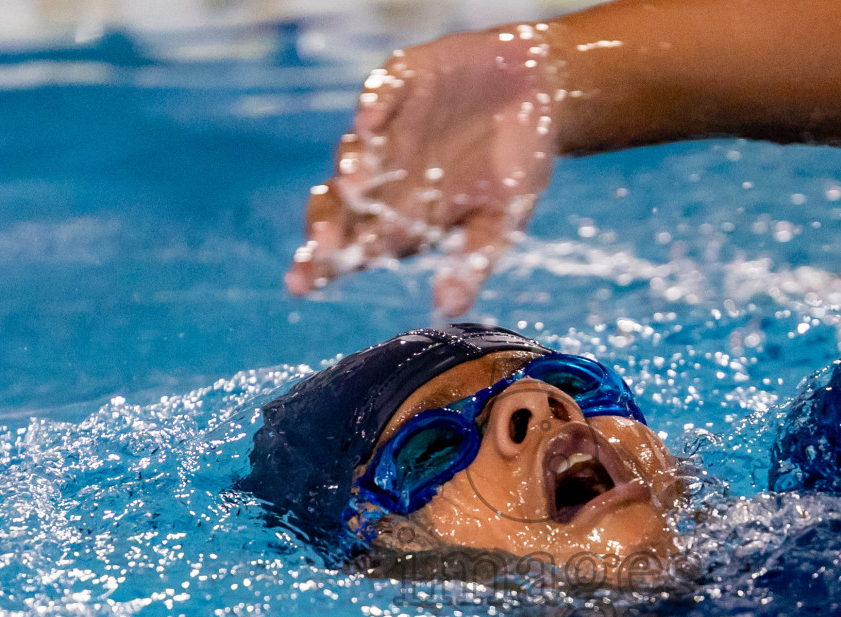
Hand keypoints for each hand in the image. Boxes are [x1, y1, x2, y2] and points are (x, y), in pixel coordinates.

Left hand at [285, 27, 561, 315]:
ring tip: (353, 184)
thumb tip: (449, 309)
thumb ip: (473, 262)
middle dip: (328, 225)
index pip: (353, 249)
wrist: (540, 95)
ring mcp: (390, 130)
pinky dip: (375, 104)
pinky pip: (382, 93)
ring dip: (352, 167)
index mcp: (401, 220)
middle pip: (340, 206)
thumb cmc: (516, 168)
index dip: (323, 266)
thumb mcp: (503, 222)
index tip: (300, 285)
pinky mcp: (402, 82)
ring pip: (355, 151)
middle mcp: (384, 178)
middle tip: (323, 247)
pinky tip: (370, 119)